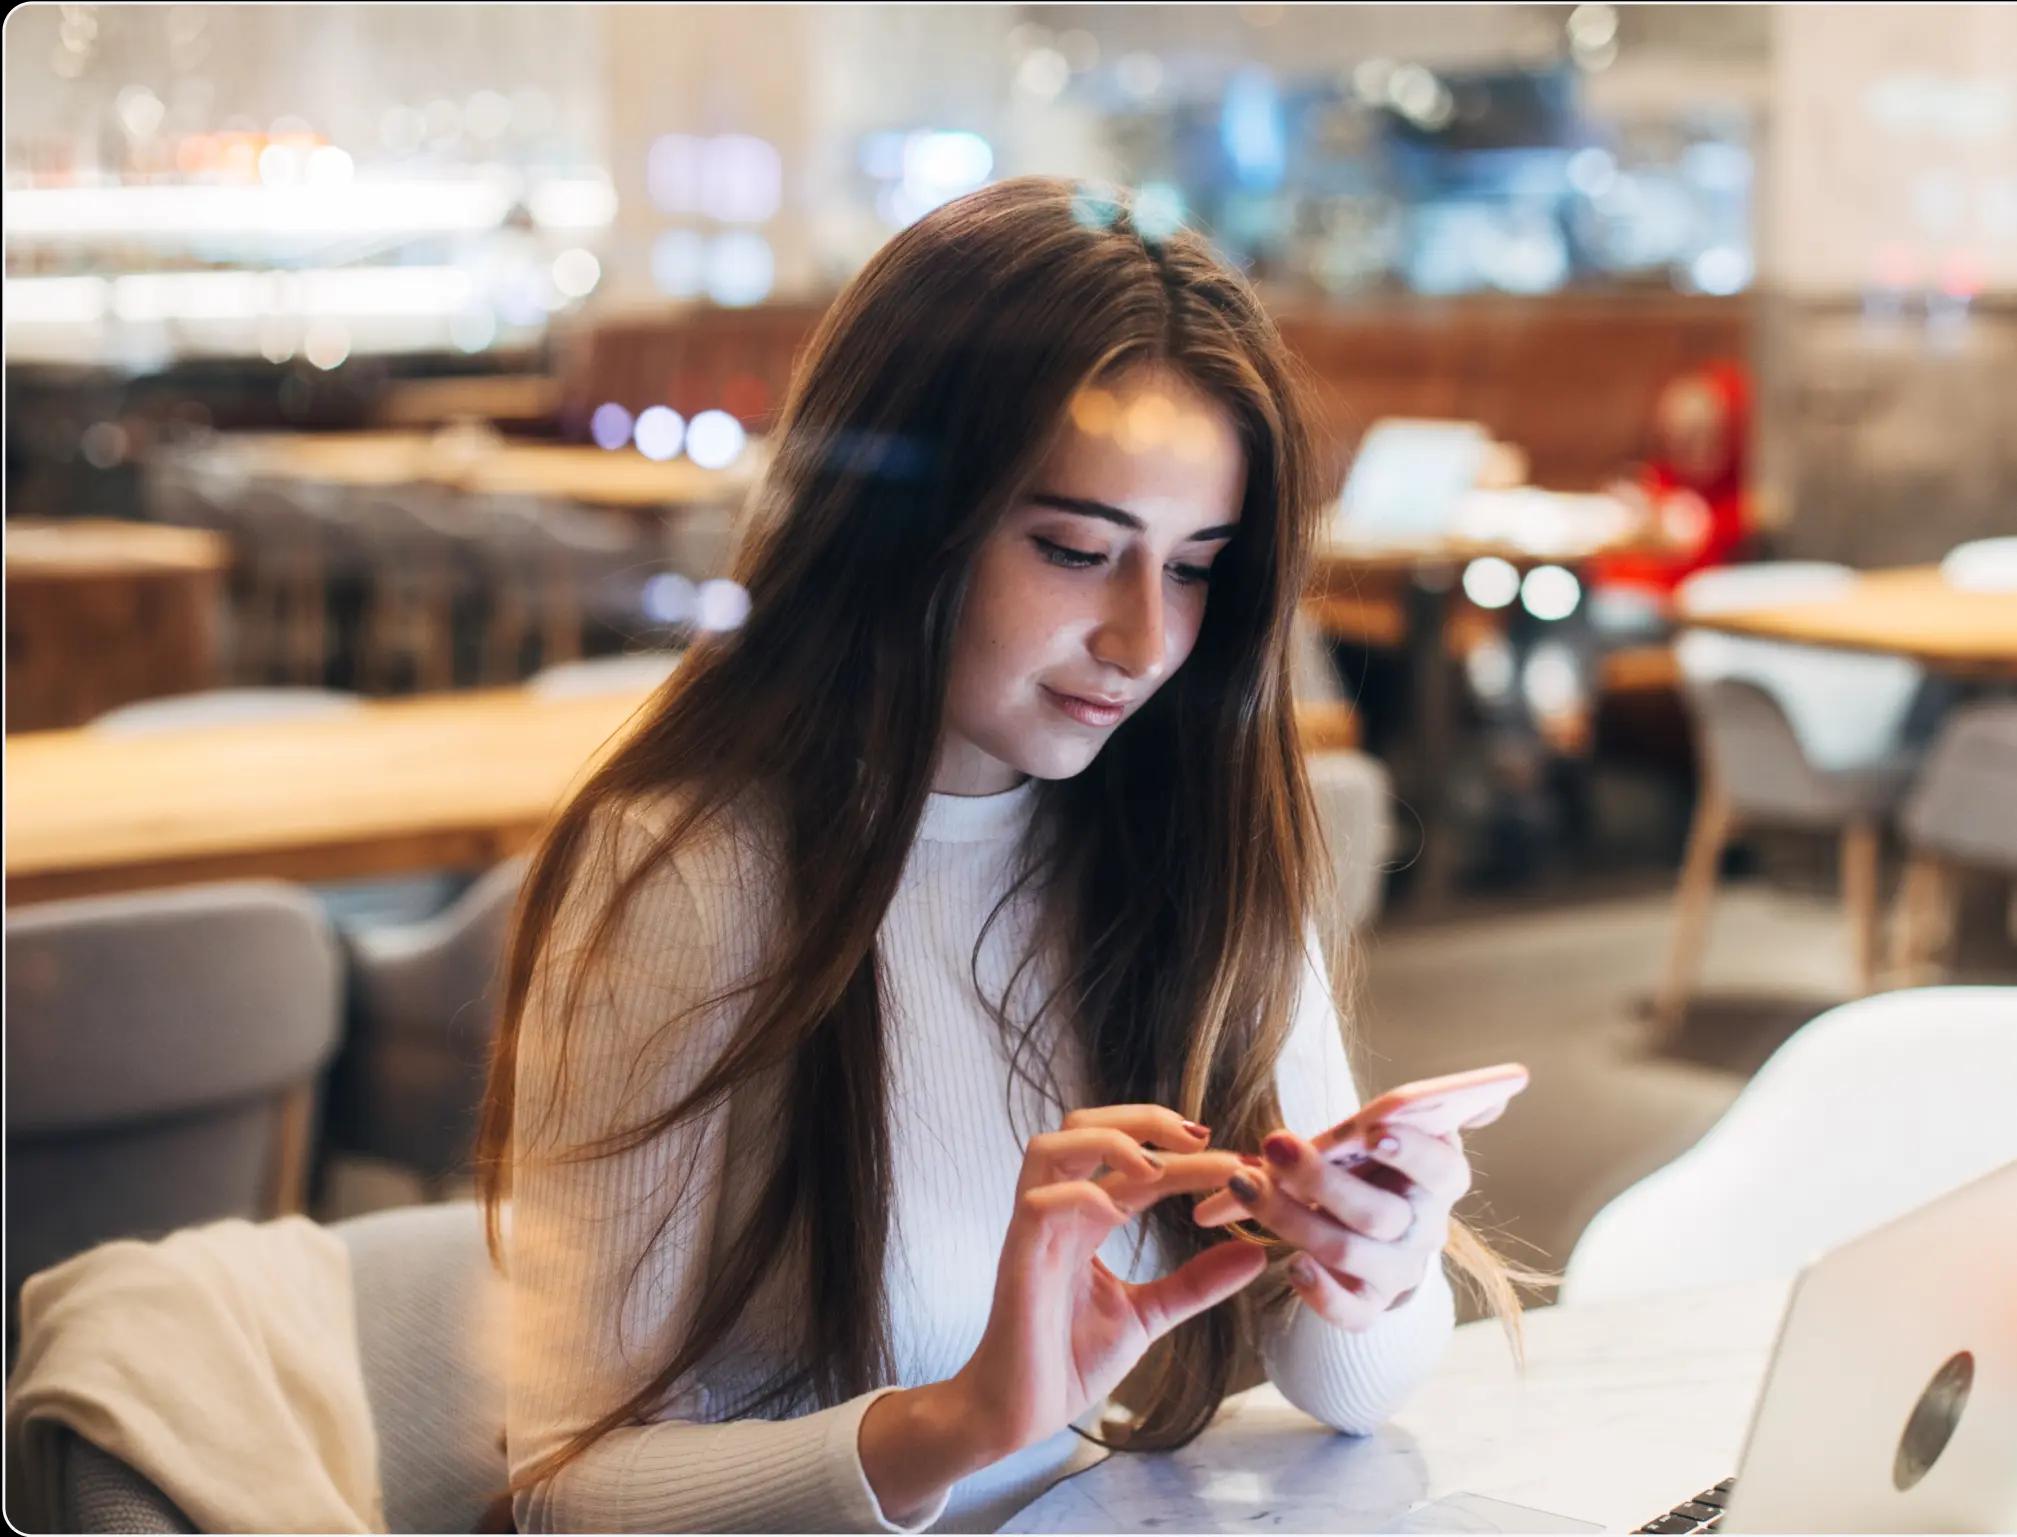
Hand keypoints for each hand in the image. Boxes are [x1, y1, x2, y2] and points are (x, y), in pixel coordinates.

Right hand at [954, 1105, 1266, 1454]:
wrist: (1019, 1411)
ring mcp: (1034, 1230)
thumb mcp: (1147, 1315)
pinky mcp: (1018, 1258)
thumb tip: (1256, 1252)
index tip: (1241, 1165)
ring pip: (1051, 1146)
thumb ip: (1195, 1282)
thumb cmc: (1069, 1359)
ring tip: (1157, 1166)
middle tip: (1202, 1137)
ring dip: (1107, 1141)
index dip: (1186, 1156)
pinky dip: (1077, 1193)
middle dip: (1144, 1119)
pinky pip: (1038, 1202)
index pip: (1136, 1164)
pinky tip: (1113, 1208)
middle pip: (1085, 1125)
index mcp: (1086, 1219)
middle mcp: (1059, 1211)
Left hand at [1191, 1121, 1471, 1330]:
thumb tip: (1506, 1084)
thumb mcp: (1402, 1133)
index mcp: (1442, 1179)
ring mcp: (1398, 1271)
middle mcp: (1426, 1229)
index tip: (1373, 1130)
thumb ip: (1429, 1111)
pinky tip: (1288, 1264)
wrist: (1379, 1232)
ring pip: (1347, 1251)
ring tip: (1243, 1184)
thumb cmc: (1378, 1165)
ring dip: (1290, 1218)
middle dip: (1320, 1179)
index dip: (1412, 1151)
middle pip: (1378, 1213)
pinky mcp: (1369, 1304)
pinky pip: (1350, 1313)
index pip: (1441, 1167)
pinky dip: (1319, 1292)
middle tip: (1273, 1144)